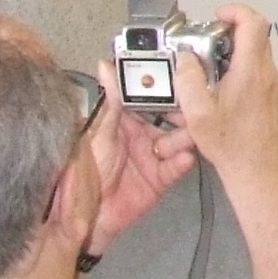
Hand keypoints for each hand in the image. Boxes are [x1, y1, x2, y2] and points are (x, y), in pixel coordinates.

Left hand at [87, 82, 198, 252]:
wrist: (86, 212)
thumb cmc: (87, 170)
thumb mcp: (99, 131)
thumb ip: (110, 100)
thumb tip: (106, 66)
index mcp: (129, 118)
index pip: (154, 96)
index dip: (167, 87)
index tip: (179, 75)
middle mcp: (145, 134)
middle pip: (174, 116)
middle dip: (185, 112)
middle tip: (191, 107)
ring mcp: (155, 155)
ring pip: (181, 139)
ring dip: (184, 137)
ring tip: (181, 137)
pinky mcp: (162, 177)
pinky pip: (177, 166)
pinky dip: (181, 161)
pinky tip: (181, 158)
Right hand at [172, 5, 277, 192]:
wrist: (257, 171)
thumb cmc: (232, 146)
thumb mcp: (198, 113)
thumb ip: (188, 79)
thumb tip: (186, 58)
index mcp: (251, 70)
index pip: (253, 23)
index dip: (235, 11)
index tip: (218, 16)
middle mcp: (267, 74)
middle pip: (256, 35)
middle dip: (230, 31)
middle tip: (208, 41)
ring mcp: (272, 85)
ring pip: (257, 52)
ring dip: (234, 50)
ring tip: (210, 67)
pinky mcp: (271, 97)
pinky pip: (257, 70)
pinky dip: (240, 68)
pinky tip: (220, 87)